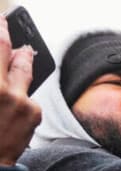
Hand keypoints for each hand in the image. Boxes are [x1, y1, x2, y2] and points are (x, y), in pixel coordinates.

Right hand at [0, 15, 40, 165]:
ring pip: (24, 72)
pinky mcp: (34, 112)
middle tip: (8, 28)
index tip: (0, 24)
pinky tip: (17, 98)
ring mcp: (21, 101)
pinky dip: (23, 94)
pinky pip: (28, 96)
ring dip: (23, 60)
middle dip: (9, 40)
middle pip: (9, 54)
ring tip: (24, 52)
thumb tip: (0, 64)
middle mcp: (3, 90)